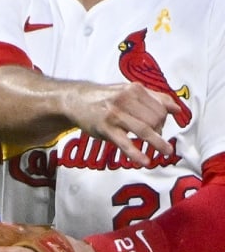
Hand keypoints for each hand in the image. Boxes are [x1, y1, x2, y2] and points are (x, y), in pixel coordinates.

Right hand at [63, 81, 178, 166]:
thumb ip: (153, 98)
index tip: (159, 126)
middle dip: (159, 130)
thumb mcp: (128, 91)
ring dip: (158, 143)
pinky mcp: (105, 129)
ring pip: (145, 130)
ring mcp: (115, 115)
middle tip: (153, 137)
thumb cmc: (104, 97)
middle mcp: (125, 100)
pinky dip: (136, 154)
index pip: (160, 107)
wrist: (75, 100)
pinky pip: (125, 143)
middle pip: (155, 120)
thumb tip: (177, 109)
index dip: (164, 119)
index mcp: (134, 89)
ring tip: (166, 152)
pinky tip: (144, 161)